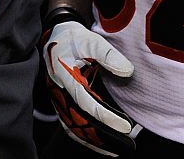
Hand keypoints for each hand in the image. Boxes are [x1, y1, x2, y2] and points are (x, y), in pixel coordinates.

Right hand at [42, 19, 136, 155]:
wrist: (55, 36)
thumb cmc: (73, 38)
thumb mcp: (90, 40)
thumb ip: (108, 55)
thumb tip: (127, 71)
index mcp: (64, 74)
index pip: (85, 101)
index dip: (105, 116)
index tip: (124, 126)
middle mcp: (59, 90)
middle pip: (79, 120)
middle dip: (102, 134)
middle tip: (127, 142)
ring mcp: (58, 98)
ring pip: (73, 126)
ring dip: (93, 140)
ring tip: (115, 149)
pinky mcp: (61, 102)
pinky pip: (70, 124)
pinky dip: (83, 136)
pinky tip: (100, 143)